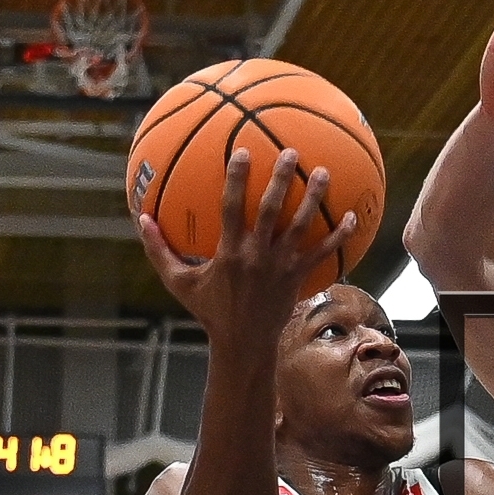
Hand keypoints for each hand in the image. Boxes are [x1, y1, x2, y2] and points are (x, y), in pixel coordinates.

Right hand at [137, 149, 354, 346]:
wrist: (243, 342)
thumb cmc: (209, 309)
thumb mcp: (179, 282)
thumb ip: (159, 250)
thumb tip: (141, 219)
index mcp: (229, 252)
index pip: (233, 208)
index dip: (238, 179)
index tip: (243, 152)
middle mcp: (258, 255)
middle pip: (272, 210)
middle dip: (282, 179)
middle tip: (292, 152)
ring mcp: (281, 265)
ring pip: (301, 227)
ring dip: (313, 199)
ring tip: (323, 173)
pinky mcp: (299, 277)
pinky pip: (323, 253)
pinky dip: (339, 236)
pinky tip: (352, 217)